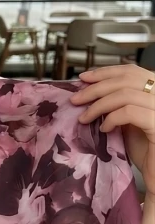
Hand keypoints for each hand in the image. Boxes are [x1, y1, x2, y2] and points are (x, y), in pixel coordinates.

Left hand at [72, 65, 154, 194]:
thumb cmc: (148, 152)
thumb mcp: (130, 123)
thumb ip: (118, 106)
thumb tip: (92, 94)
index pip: (132, 71)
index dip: (106, 72)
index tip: (84, 77)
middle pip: (127, 79)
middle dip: (97, 87)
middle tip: (76, 99)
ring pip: (126, 94)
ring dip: (99, 104)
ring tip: (84, 117)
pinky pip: (130, 112)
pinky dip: (112, 118)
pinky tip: (104, 129)